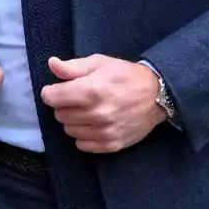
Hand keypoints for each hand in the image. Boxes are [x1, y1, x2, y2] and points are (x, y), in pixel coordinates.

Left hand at [41, 56, 163, 153]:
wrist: (157, 95)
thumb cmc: (126, 76)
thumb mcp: (100, 63)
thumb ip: (73, 67)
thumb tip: (52, 64)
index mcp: (90, 91)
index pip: (50, 98)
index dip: (52, 91)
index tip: (60, 89)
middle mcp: (96, 114)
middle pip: (59, 114)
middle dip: (65, 105)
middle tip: (79, 98)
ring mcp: (103, 132)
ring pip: (68, 130)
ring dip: (74, 121)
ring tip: (89, 110)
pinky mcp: (110, 145)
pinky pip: (81, 144)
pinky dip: (84, 135)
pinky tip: (95, 124)